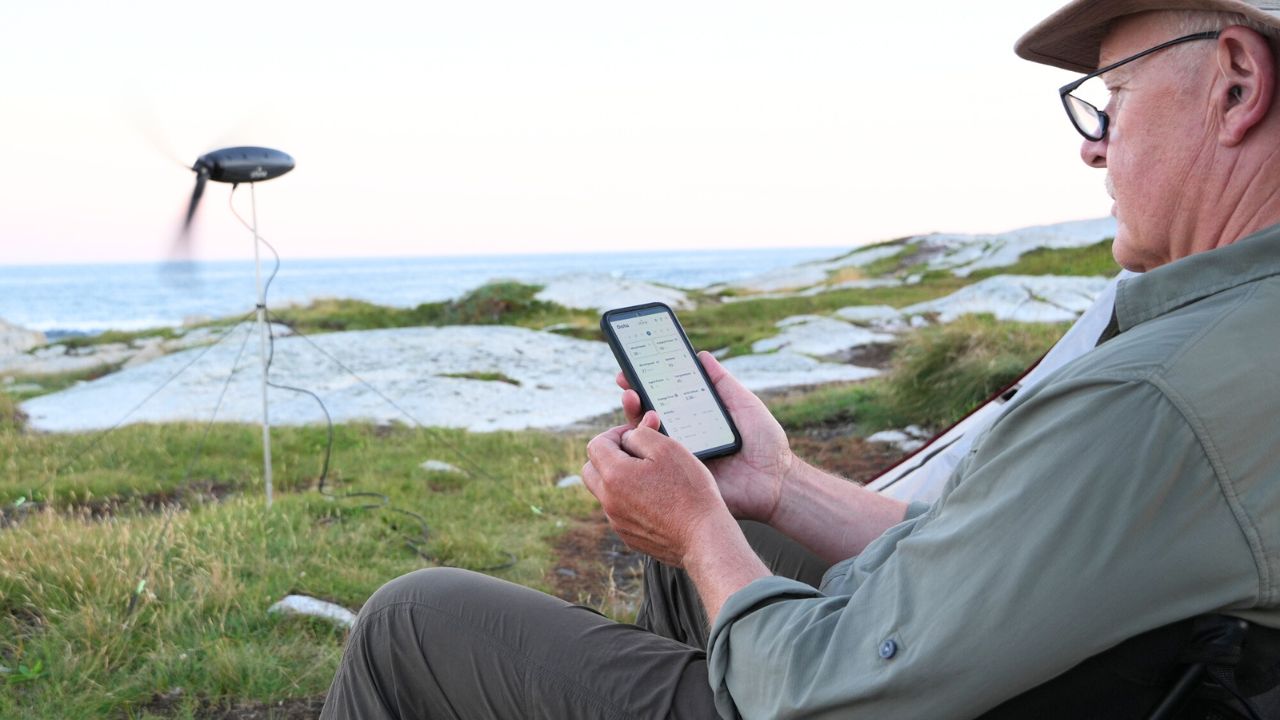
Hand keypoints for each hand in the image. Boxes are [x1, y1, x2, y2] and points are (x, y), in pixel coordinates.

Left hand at [581, 415, 730, 567]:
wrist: (703, 537)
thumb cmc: (689, 490)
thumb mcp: (667, 448)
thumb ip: (640, 434)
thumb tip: (628, 437)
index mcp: (614, 475)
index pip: (596, 445)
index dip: (616, 434)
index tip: (636, 435)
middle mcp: (608, 500)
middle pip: (591, 470)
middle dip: (609, 456)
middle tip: (636, 454)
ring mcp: (617, 521)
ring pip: (606, 492)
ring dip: (620, 480)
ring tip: (651, 477)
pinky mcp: (628, 536)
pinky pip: (620, 512)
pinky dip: (631, 501)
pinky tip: (658, 501)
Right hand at [616, 352, 792, 523]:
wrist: (776, 480)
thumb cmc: (765, 442)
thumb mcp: (744, 404)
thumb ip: (722, 381)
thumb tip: (700, 354)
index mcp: (695, 418)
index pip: (664, 398)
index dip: (646, 382)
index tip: (632, 366)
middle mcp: (683, 436)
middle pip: (648, 415)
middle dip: (632, 396)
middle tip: (626, 382)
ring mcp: (679, 457)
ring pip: (645, 438)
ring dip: (633, 417)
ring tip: (632, 399)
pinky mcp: (680, 477)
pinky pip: (655, 465)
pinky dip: (642, 448)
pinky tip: (638, 432)